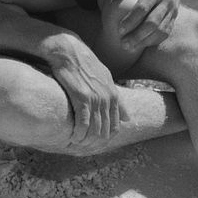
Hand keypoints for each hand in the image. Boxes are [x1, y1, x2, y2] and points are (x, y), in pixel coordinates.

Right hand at [41, 32, 129, 146]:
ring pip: (94, 130)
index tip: (93, 142)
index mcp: (113, 95)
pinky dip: (78, 133)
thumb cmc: (85, 65)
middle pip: (105, 131)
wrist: (69, 51)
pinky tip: (73, 137)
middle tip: (83, 146)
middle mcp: (107, 98)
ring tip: (76, 143)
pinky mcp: (82, 97)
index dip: (105, 138)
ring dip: (85, 140)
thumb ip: (118, 100)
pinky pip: (83, 123)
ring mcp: (95, 98)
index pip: (115, 126)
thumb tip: (128, 119)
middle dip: (94, 142)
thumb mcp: (106, 80)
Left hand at [110, 0, 181, 52]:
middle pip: (153, 23)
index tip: (119, 29)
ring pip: (161, 30)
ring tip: (131, 47)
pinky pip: (167, 30)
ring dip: (146, 41)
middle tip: (123, 44)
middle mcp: (167, 1)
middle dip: (138, 36)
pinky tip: (144, 44)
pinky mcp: (175, 14)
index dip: (131, 20)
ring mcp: (173, 9)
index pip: (143, 8)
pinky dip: (156, 39)